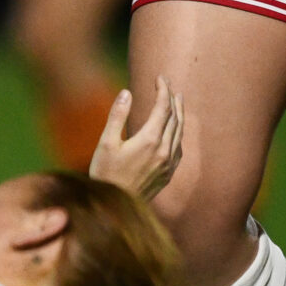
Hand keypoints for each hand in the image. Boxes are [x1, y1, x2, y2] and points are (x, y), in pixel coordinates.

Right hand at [87, 83, 182, 201]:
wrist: (116, 208)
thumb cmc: (105, 174)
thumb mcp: (106, 143)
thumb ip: (118, 116)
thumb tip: (127, 92)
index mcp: (149, 140)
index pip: (163, 107)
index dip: (163, 90)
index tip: (160, 77)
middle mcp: (164, 150)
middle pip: (175, 117)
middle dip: (172, 98)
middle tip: (168, 85)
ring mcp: (168, 163)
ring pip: (180, 132)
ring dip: (179, 114)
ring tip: (178, 101)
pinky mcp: (168, 173)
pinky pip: (179, 147)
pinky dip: (179, 132)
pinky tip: (175, 130)